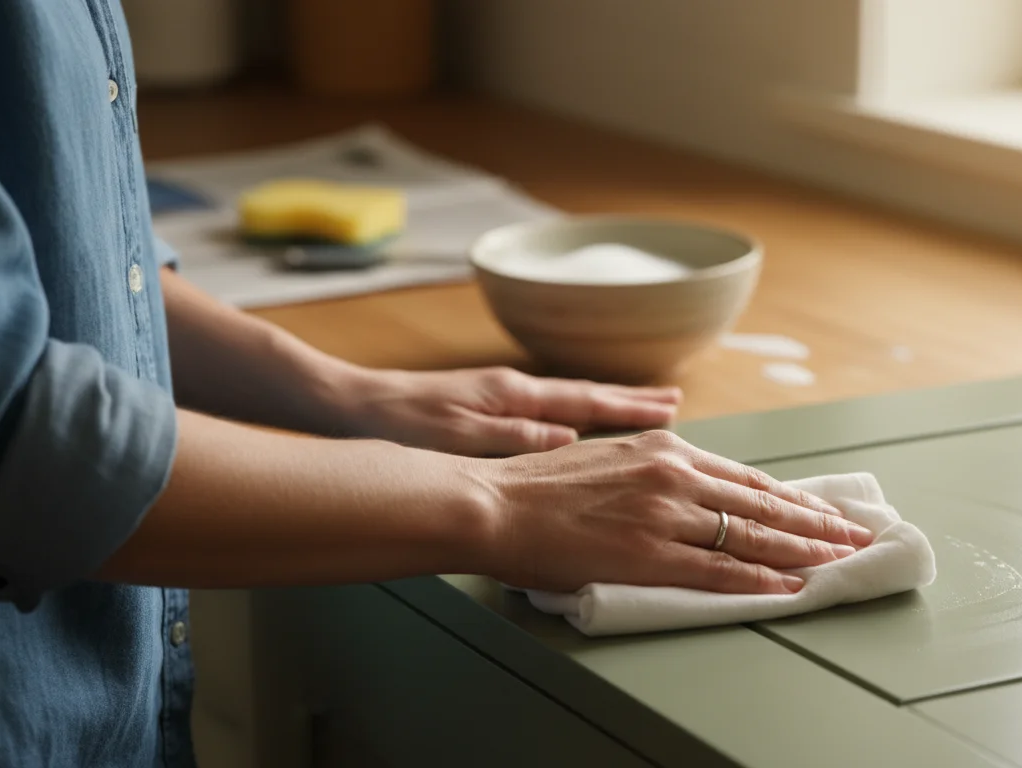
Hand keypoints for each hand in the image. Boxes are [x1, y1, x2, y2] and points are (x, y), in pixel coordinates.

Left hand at [338, 366, 680, 455]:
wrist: (349, 405)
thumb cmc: (399, 424)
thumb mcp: (458, 437)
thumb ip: (516, 436)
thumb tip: (571, 435)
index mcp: (512, 395)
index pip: (585, 400)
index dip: (630, 407)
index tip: (670, 408)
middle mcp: (512, 390)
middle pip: (585, 394)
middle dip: (630, 400)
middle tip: (672, 403)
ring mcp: (498, 396)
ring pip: (566, 401)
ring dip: (606, 405)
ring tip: (639, 410)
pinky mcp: (481, 407)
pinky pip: (546, 410)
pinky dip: (574, 414)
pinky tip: (576, 424)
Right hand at [476, 430, 873, 594]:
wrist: (493, 503)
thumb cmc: (537, 486)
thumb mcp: (606, 457)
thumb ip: (649, 470)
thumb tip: (681, 487)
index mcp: (665, 448)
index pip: (745, 477)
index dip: (791, 497)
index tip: (822, 509)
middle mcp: (674, 473)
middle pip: (763, 503)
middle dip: (817, 521)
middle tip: (855, 534)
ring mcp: (666, 514)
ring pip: (753, 535)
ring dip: (804, 550)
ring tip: (840, 560)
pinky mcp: (650, 554)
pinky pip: (720, 569)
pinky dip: (762, 579)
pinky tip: (791, 586)